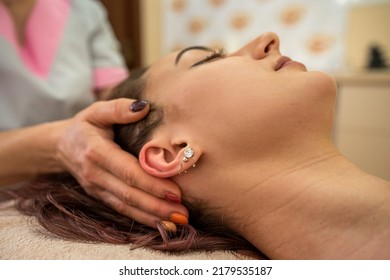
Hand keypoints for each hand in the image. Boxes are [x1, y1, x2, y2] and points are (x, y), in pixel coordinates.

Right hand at [57, 98, 187, 227]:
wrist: (60, 146)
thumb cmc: (85, 125)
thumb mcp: (97, 110)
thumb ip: (118, 108)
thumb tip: (144, 107)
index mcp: (96, 152)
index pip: (127, 171)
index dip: (151, 183)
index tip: (176, 192)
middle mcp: (95, 174)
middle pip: (129, 194)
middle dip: (157, 206)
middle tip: (183, 214)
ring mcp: (96, 188)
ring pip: (126, 206)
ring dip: (152, 217)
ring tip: (178, 222)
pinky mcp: (100, 196)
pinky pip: (122, 210)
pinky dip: (141, 219)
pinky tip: (161, 224)